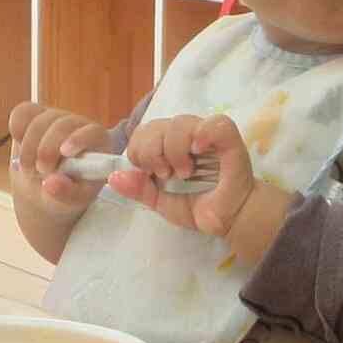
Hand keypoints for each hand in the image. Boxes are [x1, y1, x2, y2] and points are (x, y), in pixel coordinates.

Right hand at [9, 99, 111, 210]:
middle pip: (62, 124)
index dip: (78, 139)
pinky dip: (17, 131)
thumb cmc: (67, 192)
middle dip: (46, 149)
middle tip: (39, 171)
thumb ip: (65, 193)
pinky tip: (21, 150)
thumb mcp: (70, 201)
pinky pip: (22, 113)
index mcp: (98, 144)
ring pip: (39, 120)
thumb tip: (51, 183)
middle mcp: (78, 126)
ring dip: (29, 147)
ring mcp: (56, 118)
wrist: (44, 187)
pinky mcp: (35, 116)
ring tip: (29, 169)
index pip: (93, 132)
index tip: (64, 152)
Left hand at [110, 112, 277, 243]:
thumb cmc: (198, 205)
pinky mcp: (229, 139)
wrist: (229, 219)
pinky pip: (215, 123)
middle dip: (151, 152)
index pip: (143, 132)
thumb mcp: (161, 202)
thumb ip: (139, 189)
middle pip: (156, 125)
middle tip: (164, 175)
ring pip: (179, 123)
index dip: (138, 150)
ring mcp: (207, 135)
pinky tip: (197, 151)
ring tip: (184, 172)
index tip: (147, 173)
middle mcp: (185, 135)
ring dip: (174, 149)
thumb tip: (113, 178)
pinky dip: (203, 134)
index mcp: (166, 145)